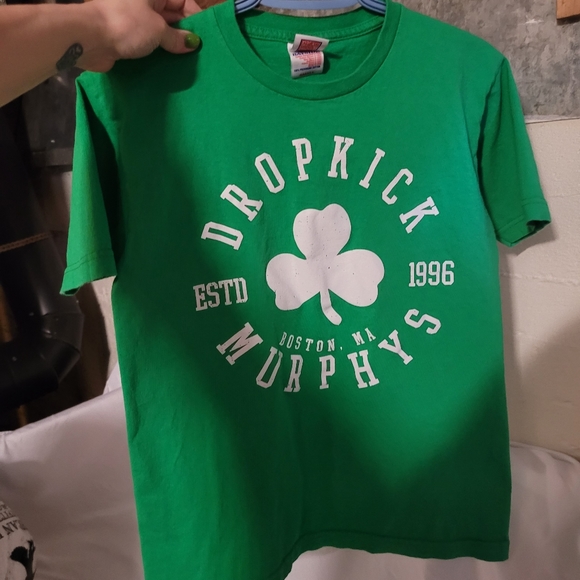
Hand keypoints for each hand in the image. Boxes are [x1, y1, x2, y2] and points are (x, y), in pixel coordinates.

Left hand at [79, 0, 201, 71]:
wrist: (89, 39)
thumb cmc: (126, 25)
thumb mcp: (158, 29)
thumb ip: (177, 37)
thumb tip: (193, 43)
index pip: (182, 0)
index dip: (195, 16)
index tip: (205, 35)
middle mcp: (143, 3)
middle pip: (172, 15)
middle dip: (185, 31)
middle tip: (198, 52)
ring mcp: (135, 21)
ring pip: (160, 31)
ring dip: (172, 45)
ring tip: (187, 61)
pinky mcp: (127, 38)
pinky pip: (149, 44)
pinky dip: (159, 53)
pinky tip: (170, 66)